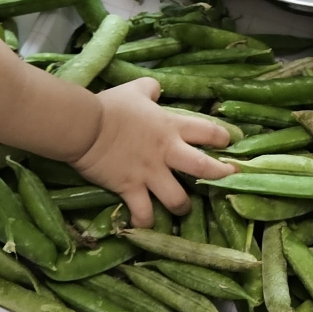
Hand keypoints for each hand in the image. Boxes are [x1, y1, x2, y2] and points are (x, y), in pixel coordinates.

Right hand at [70, 78, 234, 227]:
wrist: (83, 125)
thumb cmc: (110, 106)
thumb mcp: (134, 90)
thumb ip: (149, 89)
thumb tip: (157, 88)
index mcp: (170, 127)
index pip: (207, 131)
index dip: (222, 138)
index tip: (229, 144)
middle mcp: (166, 152)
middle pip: (204, 168)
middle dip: (221, 175)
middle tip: (228, 178)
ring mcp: (150, 173)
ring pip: (178, 199)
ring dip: (182, 207)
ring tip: (181, 209)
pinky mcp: (131, 188)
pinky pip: (144, 212)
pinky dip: (146, 221)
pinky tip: (146, 223)